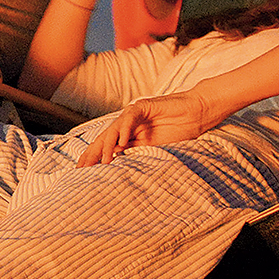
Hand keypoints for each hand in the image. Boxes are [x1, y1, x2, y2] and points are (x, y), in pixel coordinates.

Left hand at [77, 91, 220, 166]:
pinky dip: (124, 129)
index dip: (94, 158)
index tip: (82, 172)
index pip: (106, 147)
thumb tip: (118, 170)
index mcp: (129, 135)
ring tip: (103, 161)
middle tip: (81, 168)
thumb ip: (137, 154)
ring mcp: (134, 114)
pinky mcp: (143, 106)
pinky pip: (129, 118)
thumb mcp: (155, 149)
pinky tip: (121, 143)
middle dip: (92, 153)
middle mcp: (128, 124)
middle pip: (104, 138)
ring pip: (114, 129)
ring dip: (107, 145)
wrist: (197, 114)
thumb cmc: (180, 131)